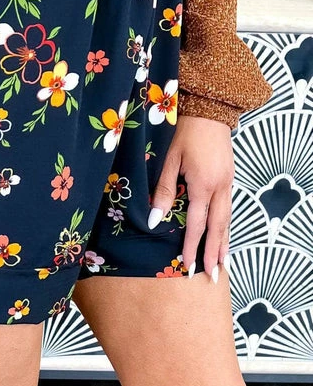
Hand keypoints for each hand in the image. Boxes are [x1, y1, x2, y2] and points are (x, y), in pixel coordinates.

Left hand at [147, 115, 233, 281]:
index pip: (197, 223)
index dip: (192, 246)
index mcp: (203, 184)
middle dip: (214, 253)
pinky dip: (226, 226)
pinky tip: (224, 236)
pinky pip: (228, 209)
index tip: (188, 266)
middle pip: (218, 227)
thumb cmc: (185, 131)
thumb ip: (163, 191)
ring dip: (224, 243)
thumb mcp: (169, 159)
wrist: (210, 109)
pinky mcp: (229, 178)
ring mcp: (227, 183)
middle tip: (212, 276)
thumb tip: (155, 220)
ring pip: (227, 219)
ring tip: (221, 264)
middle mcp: (220, 187)